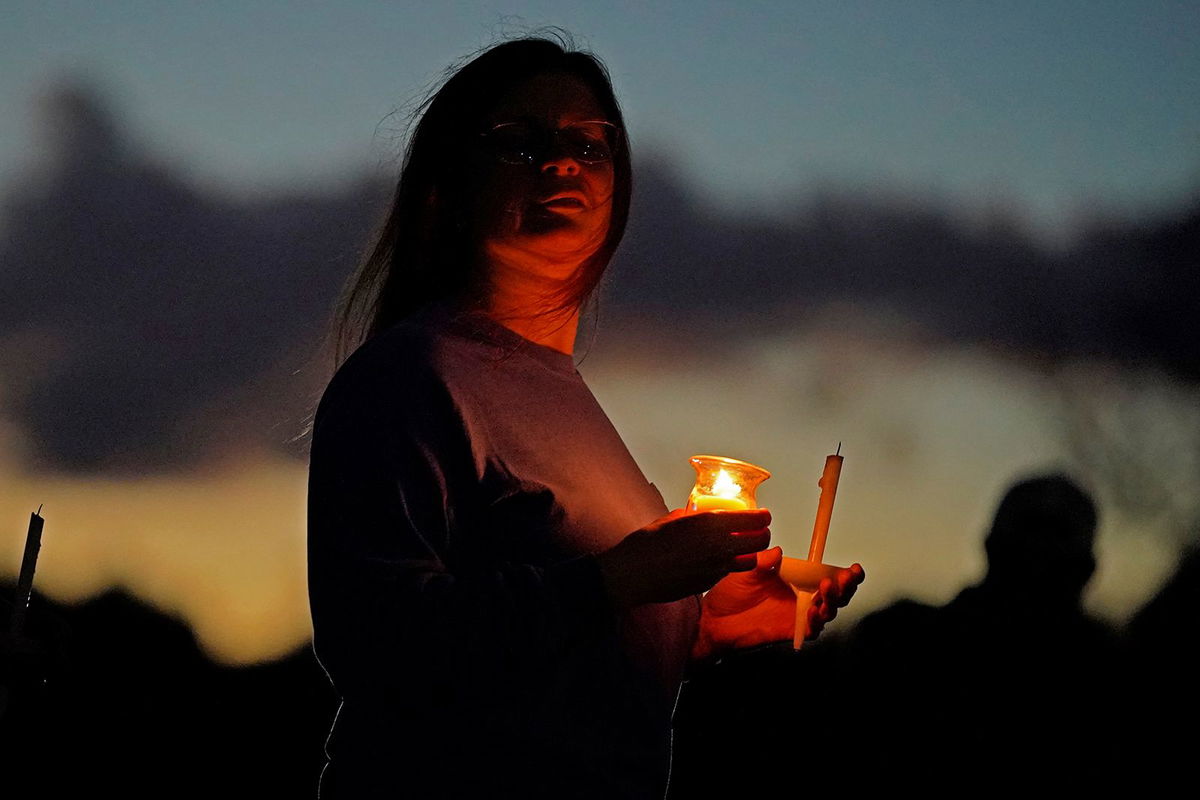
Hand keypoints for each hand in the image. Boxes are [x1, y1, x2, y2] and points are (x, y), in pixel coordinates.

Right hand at [596, 508, 770, 607]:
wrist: (634, 574)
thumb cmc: (647, 543)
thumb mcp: (672, 519)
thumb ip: (692, 515)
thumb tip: (699, 513)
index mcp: (710, 524)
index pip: (753, 519)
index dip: (763, 516)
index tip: (763, 515)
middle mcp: (719, 546)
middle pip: (760, 541)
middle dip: (762, 534)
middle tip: (758, 530)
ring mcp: (716, 568)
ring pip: (750, 561)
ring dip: (749, 553)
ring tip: (741, 547)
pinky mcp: (709, 583)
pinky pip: (729, 573)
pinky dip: (729, 565)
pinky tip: (716, 560)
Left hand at [691, 551, 864, 661]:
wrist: (712, 619)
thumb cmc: (729, 593)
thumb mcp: (747, 569)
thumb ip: (763, 560)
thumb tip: (778, 550)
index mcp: (795, 581)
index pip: (826, 576)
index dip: (843, 574)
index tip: (852, 567)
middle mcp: (800, 598)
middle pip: (835, 596)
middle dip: (846, 588)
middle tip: (845, 578)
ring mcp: (796, 616)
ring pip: (827, 612)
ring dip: (833, 602)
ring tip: (827, 590)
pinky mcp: (789, 632)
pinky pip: (810, 630)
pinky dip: (816, 622)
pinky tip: (814, 611)